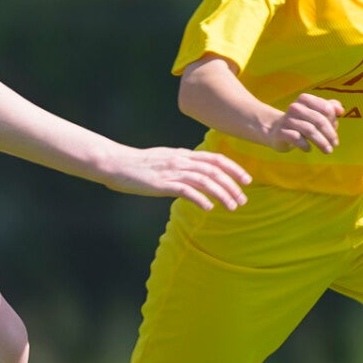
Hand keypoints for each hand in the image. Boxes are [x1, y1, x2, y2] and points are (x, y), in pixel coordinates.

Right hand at [101, 146, 250, 210]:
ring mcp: (172, 171)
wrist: (115, 163)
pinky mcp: (161, 183)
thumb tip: (195, 175)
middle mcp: (181, 161)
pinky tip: (209, 208)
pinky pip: (186, 190)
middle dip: (232, 185)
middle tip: (243, 199)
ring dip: (222, 194)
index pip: (215, 159)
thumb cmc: (138, 165)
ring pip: (205, 181)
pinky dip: (200, 198)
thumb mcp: (164, 160)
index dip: (234, 169)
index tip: (247, 180)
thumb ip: (181, 165)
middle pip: (214, 171)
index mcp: (183, 155)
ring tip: (232, 206)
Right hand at [262, 93, 343, 152]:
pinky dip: (305, 145)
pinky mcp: (281, 132)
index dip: (333, 121)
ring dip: (321, 142)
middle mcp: (295, 107)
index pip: (326, 108)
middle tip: (335, 144)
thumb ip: (330, 109)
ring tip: (328, 150)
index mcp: (305, 99)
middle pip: (319, 120)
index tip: (335, 130)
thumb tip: (341, 110)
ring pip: (309, 130)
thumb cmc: (302, 122)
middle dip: (330, 134)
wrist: (277, 131)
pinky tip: (309, 149)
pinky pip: (296, 138)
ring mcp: (287, 120)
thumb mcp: (316, 113)